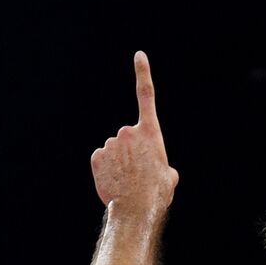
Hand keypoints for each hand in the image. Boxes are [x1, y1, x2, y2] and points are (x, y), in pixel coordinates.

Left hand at [91, 51, 179, 209]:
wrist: (136, 209)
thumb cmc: (156, 193)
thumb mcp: (168, 176)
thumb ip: (162, 165)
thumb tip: (162, 171)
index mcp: (150, 132)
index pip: (146, 95)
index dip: (142, 73)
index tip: (139, 55)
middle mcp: (129, 132)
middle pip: (127, 137)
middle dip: (130, 151)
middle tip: (137, 172)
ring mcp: (111, 143)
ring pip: (113, 150)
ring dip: (118, 162)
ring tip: (126, 179)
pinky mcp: (96, 156)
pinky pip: (102, 159)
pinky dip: (106, 169)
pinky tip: (113, 181)